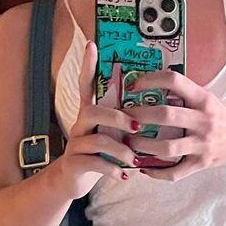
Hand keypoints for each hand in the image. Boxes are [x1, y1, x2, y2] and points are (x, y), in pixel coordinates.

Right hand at [51, 41, 137, 198]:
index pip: (86, 84)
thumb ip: (123, 120)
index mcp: (90, 113)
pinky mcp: (74, 163)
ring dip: (120, 149)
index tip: (91, 45)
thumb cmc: (99, 152)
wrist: (73, 180)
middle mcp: (80, 125)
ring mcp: (75, 144)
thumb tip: (152, 107)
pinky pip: (93, 163)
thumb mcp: (109, 133)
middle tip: (137, 128)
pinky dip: (112, 169)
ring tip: (134, 159)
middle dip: (117, 118)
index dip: (87, 65)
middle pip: (92, 111)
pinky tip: (124, 175)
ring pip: (96, 140)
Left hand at [123, 70, 225, 180]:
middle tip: (124, 118)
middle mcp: (204, 119)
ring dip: (143, 146)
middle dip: (140, 116)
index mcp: (203, 99)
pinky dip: (157, 172)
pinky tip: (145, 168)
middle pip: (166, 115)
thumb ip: (185, 97)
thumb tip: (152, 91)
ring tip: (130, 144)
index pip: (174, 81)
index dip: (151, 80)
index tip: (133, 85)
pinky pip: (176, 172)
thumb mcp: (209, 101)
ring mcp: (204, 143)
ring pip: (167, 147)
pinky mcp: (204, 163)